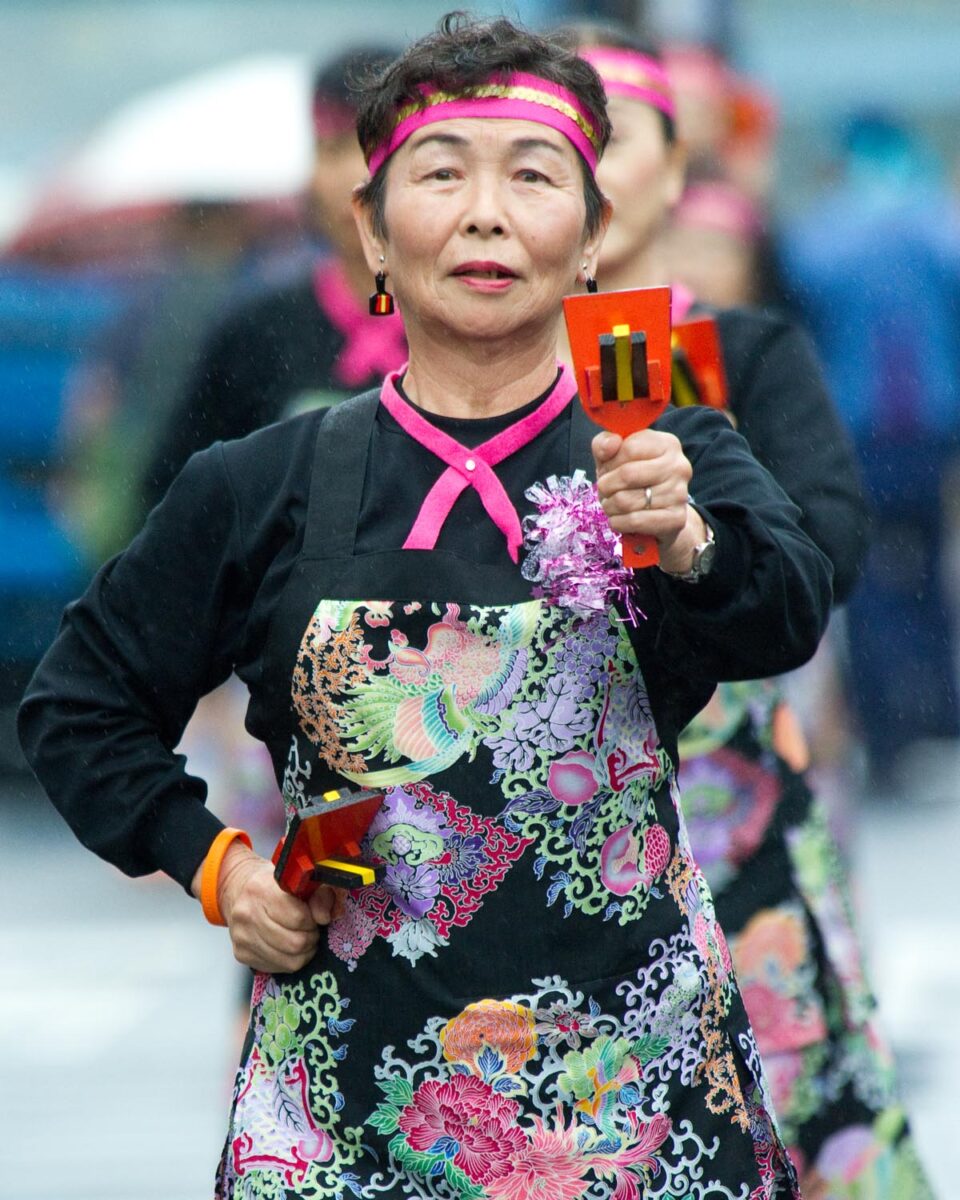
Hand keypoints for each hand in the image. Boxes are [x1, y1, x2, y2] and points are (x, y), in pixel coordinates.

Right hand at [195, 842, 343, 973]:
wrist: (239, 890)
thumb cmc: (272, 886)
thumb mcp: (300, 882)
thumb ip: (319, 895)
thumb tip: (324, 918)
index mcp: (261, 890)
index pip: (298, 918)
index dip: (312, 921)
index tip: (312, 917)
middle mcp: (247, 914)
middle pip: (295, 943)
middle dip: (310, 938)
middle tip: (310, 930)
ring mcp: (242, 937)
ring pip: (289, 961)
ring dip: (303, 952)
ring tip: (301, 938)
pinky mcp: (241, 954)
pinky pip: (278, 968)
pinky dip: (289, 960)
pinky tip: (287, 946)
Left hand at [593, 429, 706, 573]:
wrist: (658, 515)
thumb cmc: (632, 479)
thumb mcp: (614, 456)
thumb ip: (604, 444)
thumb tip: (610, 444)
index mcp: (667, 444)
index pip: (629, 448)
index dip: (609, 462)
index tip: (608, 471)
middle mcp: (679, 466)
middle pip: (627, 474)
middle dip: (606, 486)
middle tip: (605, 491)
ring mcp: (680, 494)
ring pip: (626, 501)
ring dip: (609, 506)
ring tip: (613, 505)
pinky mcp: (676, 519)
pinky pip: (635, 521)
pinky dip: (618, 522)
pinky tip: (620, 519)